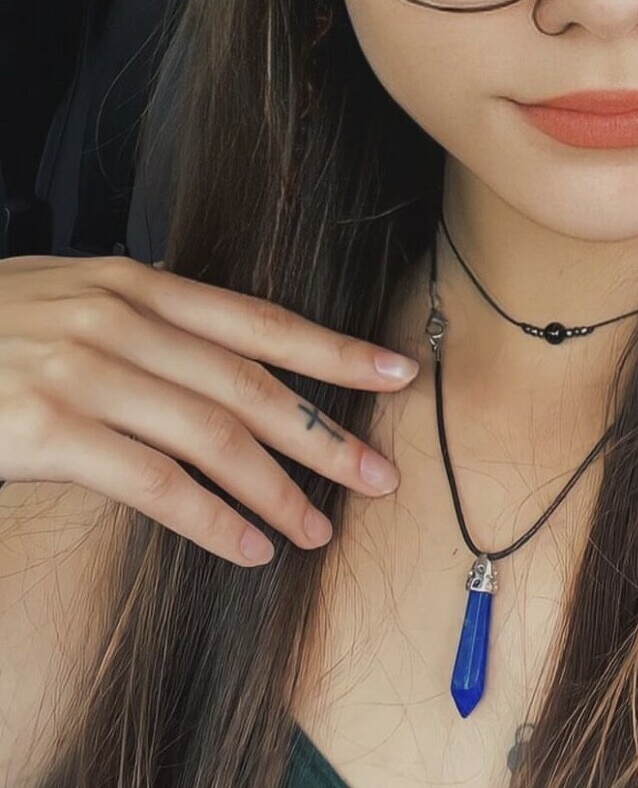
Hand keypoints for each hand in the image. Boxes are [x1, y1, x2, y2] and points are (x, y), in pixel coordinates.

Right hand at [0, 253, 418, 566]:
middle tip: (380, 472)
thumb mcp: (66, 296)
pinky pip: (153, 483)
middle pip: (251, 383)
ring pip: (213, 436)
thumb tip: (207, 330)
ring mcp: (84, 372)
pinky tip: (247, 546)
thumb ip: (138, 312)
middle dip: (325, 432)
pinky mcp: (48, 429)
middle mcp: (121, 321)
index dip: (333, 349)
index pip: (258, 320)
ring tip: (318, 528)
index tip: (396, 373)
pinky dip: (211, 519)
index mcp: (136, 284)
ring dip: (276, 489)